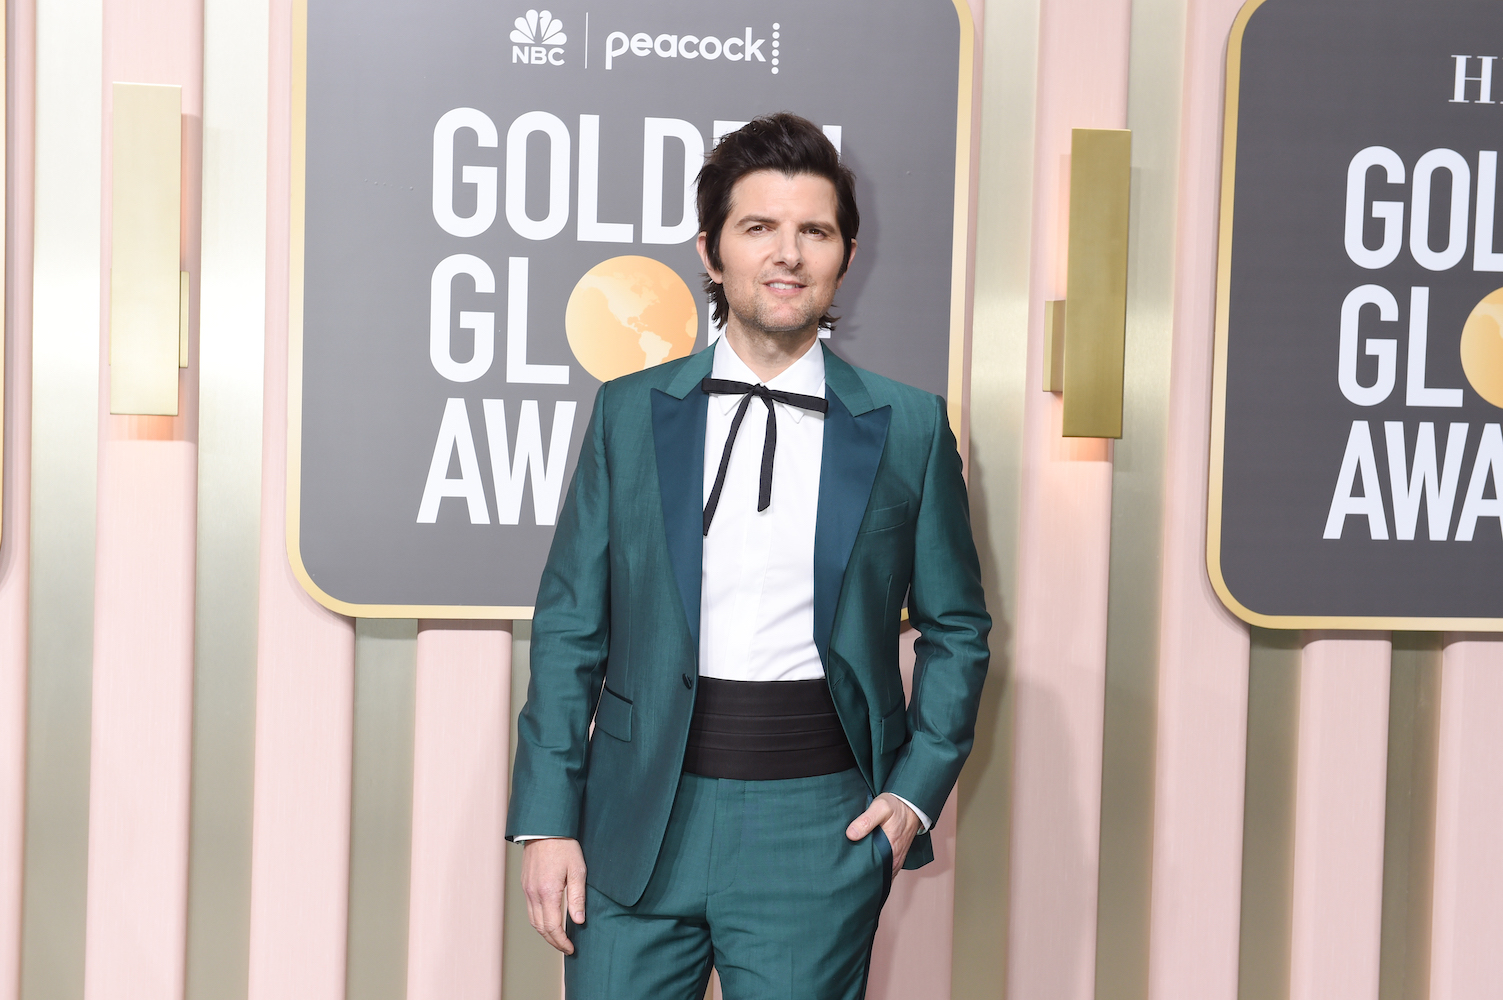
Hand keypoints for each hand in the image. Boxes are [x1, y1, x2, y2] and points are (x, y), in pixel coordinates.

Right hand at [522, 838, 586, 953]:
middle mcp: (533, 894)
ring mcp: (527, 889)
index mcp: (548, 892)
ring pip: (533, 921)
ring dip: (544, 933)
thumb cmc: (564, 846)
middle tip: (565, 947)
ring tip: (557, 938)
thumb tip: (579, 921)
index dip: (561, 941)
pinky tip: (547, 920)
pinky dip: (538, 921)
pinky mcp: (525, 884)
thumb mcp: (578, 870)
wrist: (545, 828)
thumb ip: (578, 897)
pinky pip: (529, 910)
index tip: (571, 948)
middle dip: (553, 941)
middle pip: (540, 928)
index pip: (552, 927)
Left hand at [845, 792, 920, 876]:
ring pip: (880, 871)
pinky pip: (884, 867)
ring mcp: (896, 859)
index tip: (846, 867)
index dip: (857, 871)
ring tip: (854, 865)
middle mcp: (895, 859)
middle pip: (874, 873)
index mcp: (890, 852)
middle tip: (847, 866)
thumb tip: (851, 834)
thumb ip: (866, 821)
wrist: (912, 804)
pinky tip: (866, 860)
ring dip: (868, 870)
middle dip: (861, 873)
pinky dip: (876, 866)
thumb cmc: (897, 806)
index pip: (871, 871)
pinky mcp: (896, 855)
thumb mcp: (880, 808)